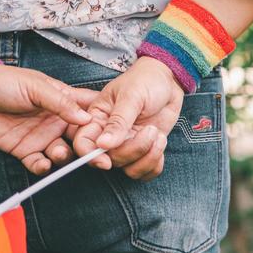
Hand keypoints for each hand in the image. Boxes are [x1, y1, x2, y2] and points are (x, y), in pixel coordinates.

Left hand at [0, 65, 97, 174]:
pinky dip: (43, 167)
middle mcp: (57, 122)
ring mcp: (42, 137)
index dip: (103, 123)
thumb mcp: (35, 86)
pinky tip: (43, 164)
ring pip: (64, 154)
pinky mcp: (25, 150)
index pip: (91, 114)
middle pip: (83, 139)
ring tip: (59, 153)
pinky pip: (39, 164)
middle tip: (97, 157)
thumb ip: (61, 102)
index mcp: (64, 102)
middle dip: (92, 149)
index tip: (113, 132)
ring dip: (66, 158)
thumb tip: (86, 118)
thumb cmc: (5, 82)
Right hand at [69, 57, 183, 178]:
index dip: (91, 156)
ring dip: (148, 157)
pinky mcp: (145, 150)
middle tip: (150, 130)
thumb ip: (118, 121)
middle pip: (111, 159)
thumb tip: (103, 144)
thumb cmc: (146, 81)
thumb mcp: (132, 96)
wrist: (168, 80)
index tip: (106, 161)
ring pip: (129, 168)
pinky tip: (161, 142)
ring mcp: (127, 144)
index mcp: (98, 118)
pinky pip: (146, 171)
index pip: (83, 143)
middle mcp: (109, 135)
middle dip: (133, 150)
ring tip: (157, 134)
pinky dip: (155, 163)